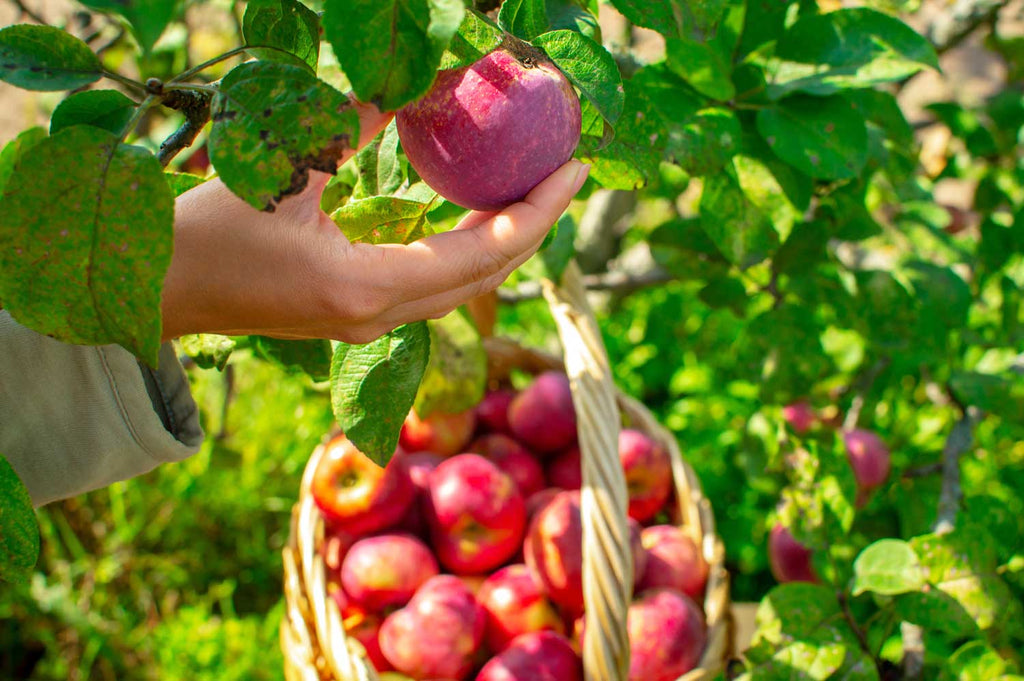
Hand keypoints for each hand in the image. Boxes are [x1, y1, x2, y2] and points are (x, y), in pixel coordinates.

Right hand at [160, 103, 589, 343]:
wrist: (158, 290)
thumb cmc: (207, 232)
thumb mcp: (285, 166)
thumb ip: (353, 123)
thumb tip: (413, 80)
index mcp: (367, 286)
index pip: (482, 253)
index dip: (535, 212)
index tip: (573, 171)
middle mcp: (378, 318)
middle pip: (484, 278)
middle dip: (533, 227)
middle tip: (564, 174)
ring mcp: (367, 327)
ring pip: (461, 289)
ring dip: (501, 244)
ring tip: (531, 192)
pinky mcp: (354, 321)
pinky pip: (433, 289)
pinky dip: (465, 255)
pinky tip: (473, 218)